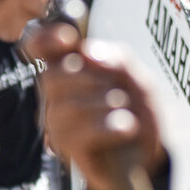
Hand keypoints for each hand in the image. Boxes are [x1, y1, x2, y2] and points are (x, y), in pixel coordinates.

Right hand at [24, 23, 165, 189]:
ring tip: (125, 112)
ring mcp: (58, 124)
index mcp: (68, 70)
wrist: (151, 153)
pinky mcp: (68, 151)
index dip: (44, 38)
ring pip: (67, 107)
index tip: (68, 37)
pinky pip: (78, 134)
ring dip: (105, 105)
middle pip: (51, 77)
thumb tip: (87, 53)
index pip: (38, 48)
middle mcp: (56, 96)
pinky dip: (109, 127)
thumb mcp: (137, 79)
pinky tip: (126, 128)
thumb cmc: (137, 112)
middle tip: (116, 90)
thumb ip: (117, 60)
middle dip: (91, 79)